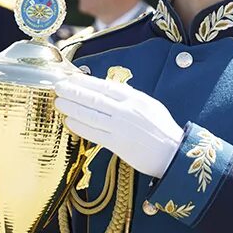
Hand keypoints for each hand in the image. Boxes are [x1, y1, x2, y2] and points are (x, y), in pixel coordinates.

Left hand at [54, 71, 184, 178]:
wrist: (174, 154)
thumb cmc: (163, 130)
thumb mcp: (150, 106)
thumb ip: (130, 99)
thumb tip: (109, 91)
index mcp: (136, 99)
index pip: (106, 86)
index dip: (86, 82)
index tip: (72, 78)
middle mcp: (127, 111)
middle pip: (95, 98)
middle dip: (74, 92)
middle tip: (58, 87)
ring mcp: (121, 127)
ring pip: (91, 114)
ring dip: (72, 108)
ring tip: (59, 103)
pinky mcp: (118, 144)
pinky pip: (94, 133)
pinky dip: (80, 127)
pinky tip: (70, 122)